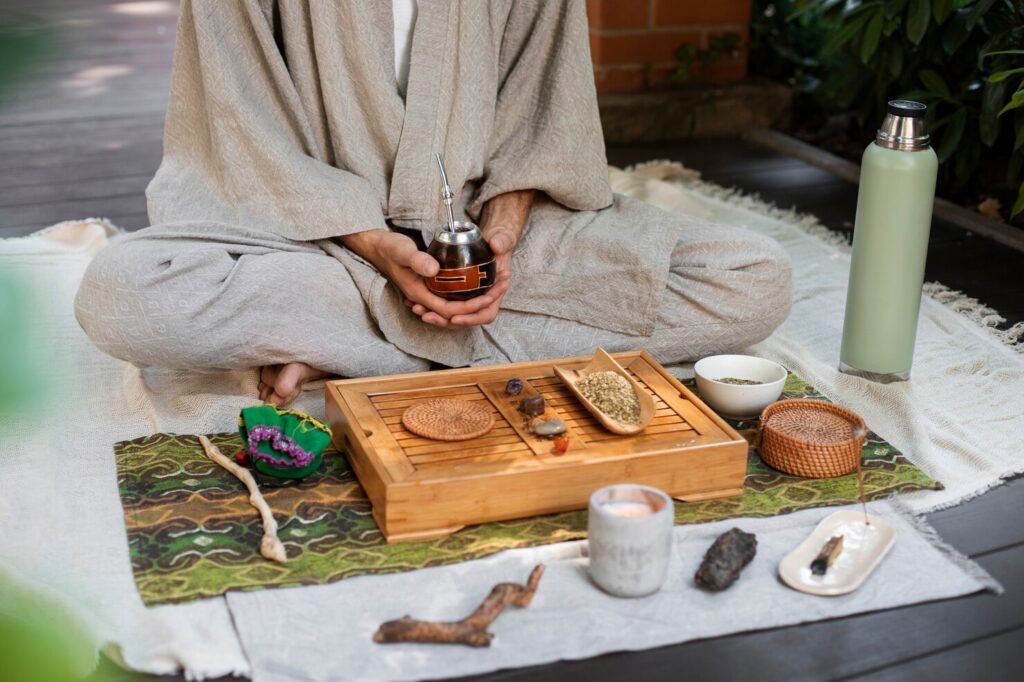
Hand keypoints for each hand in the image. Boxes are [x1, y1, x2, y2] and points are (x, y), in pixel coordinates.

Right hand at [341, 230, 507, 326]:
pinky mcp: (431, 286)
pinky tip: (482, 282)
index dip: (472, 306)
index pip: (451, 310)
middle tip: (503, 284)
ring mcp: (428, 293)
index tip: (490, 293)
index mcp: (420, 293)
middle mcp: (426, 297)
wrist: (377, 246)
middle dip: (483, 302)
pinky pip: (453, 296)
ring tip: (499, 282)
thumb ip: (416, 259)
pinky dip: (469, 292)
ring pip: (458, 305)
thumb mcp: (402, 250)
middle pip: (458, 312)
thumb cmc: (389, 247)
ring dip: (479, 297)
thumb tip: (434, 269)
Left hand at [406, 189, 534, 327]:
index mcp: (495, 292)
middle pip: (464, 319)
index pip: (485, 314)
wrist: (496, 240)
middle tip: (426, 316)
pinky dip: (431, 306)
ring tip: (416, 309)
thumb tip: (496, 245)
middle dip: (445, 320)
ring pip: (452, 314)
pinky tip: (413, 303)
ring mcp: (469, 297)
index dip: (471, 318)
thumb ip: (503, 241)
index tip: (454, 317)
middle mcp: (482, 299)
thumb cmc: (501, 242)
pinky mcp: (459, 292)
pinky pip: (445, 304)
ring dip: (435, 315)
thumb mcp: (504, 239)